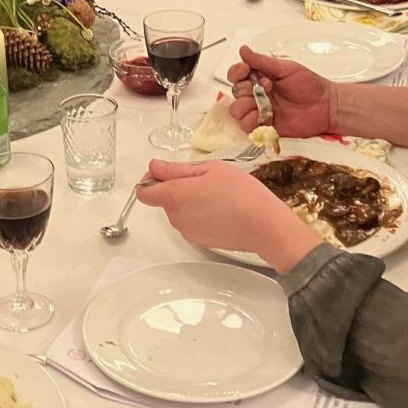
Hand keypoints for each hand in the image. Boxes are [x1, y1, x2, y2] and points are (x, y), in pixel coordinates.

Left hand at [136, 159, 319, 271]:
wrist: (264, 226)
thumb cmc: (241, 193)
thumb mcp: (210, 168)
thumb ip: (177, 168)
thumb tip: (154, 167)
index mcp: (174, 196)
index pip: (143, 192)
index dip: (150, 179)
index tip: (166, 172)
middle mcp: (175, 217)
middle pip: (163, 200)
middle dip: (177, 187)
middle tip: (204, 179)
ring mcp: (187, 231)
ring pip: (178, 210)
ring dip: (189, 200)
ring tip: (216, 193)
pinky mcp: (199, 240)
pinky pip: (191, 222)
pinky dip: (199, 214)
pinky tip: (220, 208)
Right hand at [227, 48, 335, 137]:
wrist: (326, 106)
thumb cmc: (310, 85)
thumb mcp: (286, 68)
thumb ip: (262, 61)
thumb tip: (243, 50)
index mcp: (260, 77)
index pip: (237, 74)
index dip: (237, 72)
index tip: (245, 70)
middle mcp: (257, 93)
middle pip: (236, 92)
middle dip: (246, 89)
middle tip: (268, 87)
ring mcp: (260, 110)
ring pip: (237, 110)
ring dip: (245, 106)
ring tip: (263, 104)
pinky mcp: (265, 126)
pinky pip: (247, 126)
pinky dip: (250, 122)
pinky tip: (263, 117)